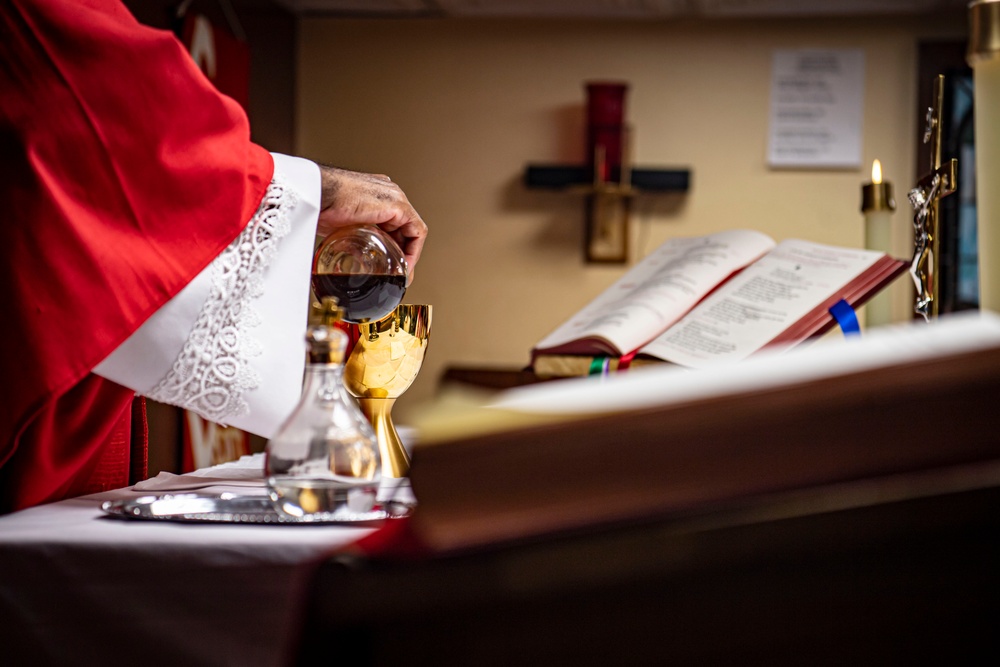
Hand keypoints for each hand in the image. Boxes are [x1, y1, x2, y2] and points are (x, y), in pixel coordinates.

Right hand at [317, 164, 427, 281]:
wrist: (316, 194)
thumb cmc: (320, 205)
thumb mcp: (341, 227)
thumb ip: (352, 238)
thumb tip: (355, 256)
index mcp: (375, 195)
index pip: (393, 224)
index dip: (394, 247)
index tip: (391, 265)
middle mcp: (388, 193)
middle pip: (404, 228)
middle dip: (402, 253)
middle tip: (398, 273)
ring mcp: (395, 197)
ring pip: (412, 230)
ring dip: (409, 254)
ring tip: (401, 273)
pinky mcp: (398, 205)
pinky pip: (416, 231)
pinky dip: (413, 250)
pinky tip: (404, 265)